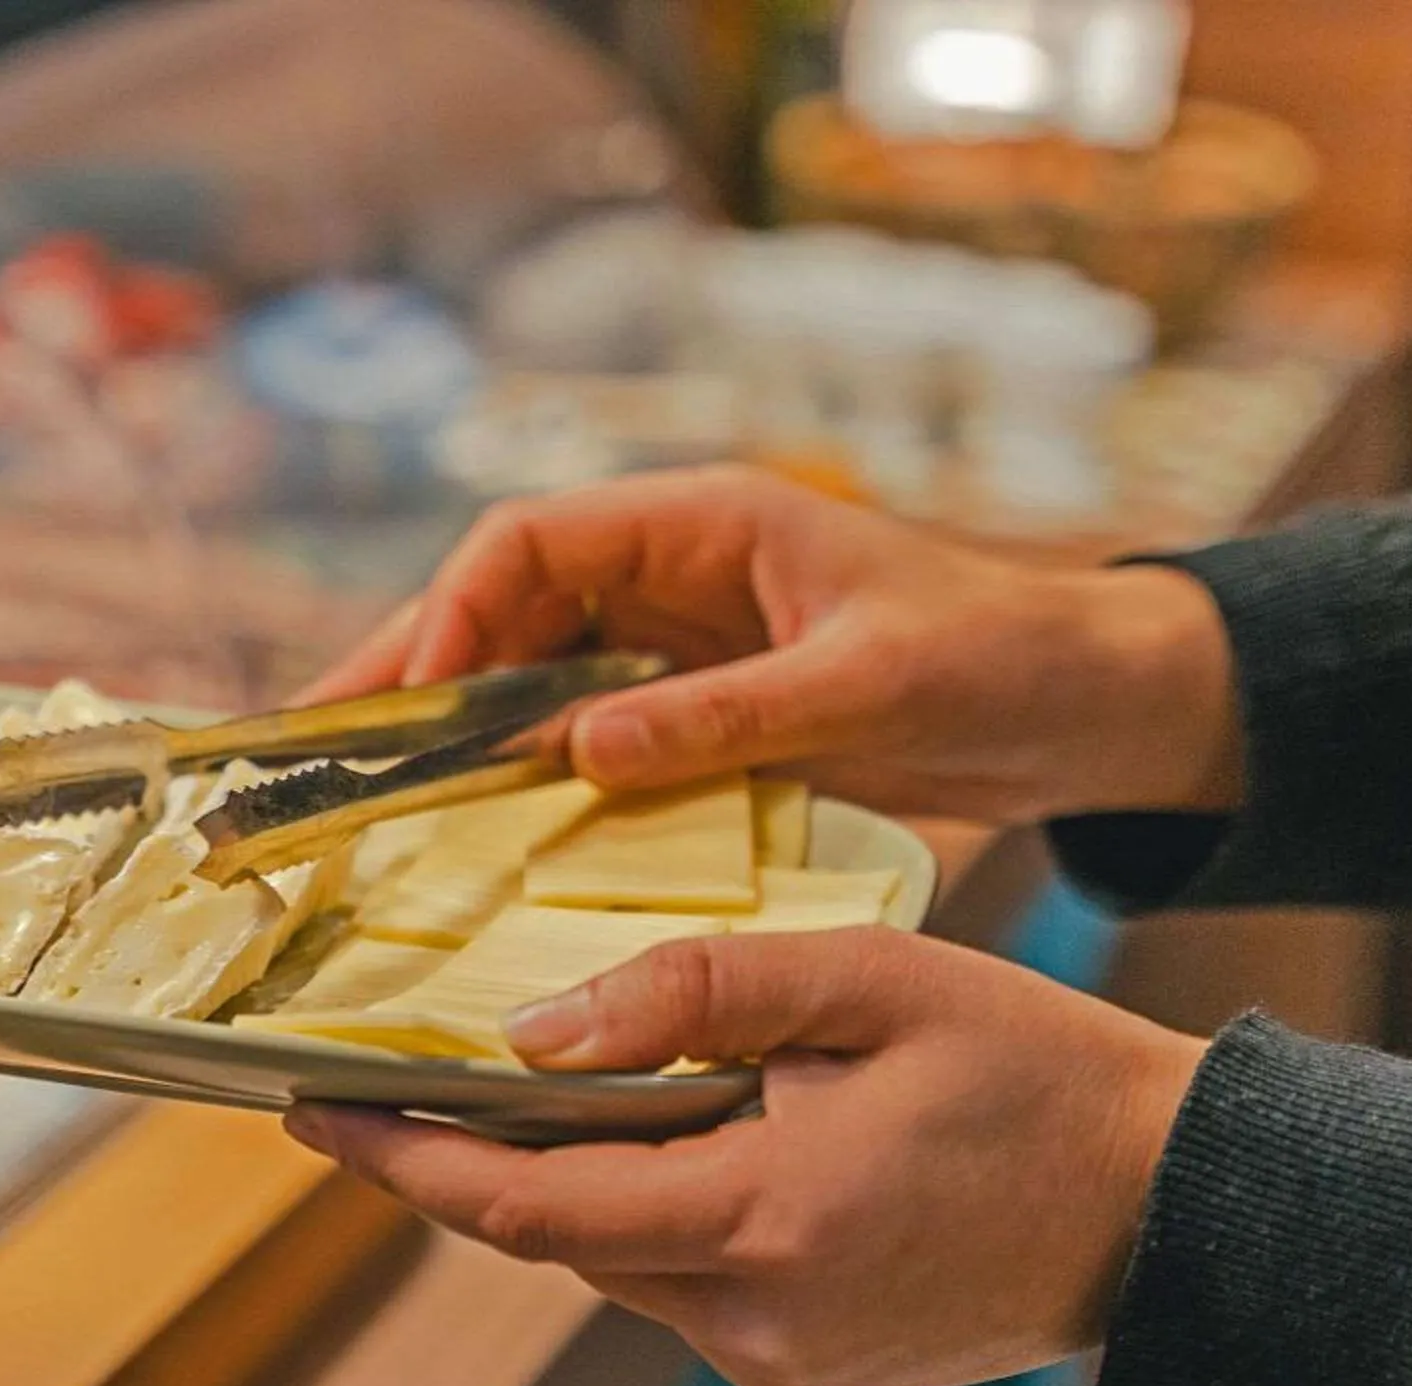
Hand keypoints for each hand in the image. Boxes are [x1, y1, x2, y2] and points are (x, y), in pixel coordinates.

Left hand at [283, 928, 1206, 1385]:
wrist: (1170, 1210)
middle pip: (552, 1236)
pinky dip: (644, 1208)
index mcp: (764, 1222)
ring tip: (523, 1082)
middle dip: (463, 1159)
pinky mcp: (797, 1371)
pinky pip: (675, 1281)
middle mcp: (750, 1320)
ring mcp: (774, 1363)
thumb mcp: (870, 979)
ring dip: (565, 1179)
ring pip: (610, 1258)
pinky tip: (666, 1133)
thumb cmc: (1034, 1072)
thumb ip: (695, 994)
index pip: (522, 1208)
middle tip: (379, 1072)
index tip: (306, 1108)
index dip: (400, 1161)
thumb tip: (530, 1038)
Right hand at [303, 466, 1242, 824]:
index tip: (413, 705)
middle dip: (408, 673)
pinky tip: (474, 837)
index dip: (452, 614)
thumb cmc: (1003, 661)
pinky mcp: (697, 708)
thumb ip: (726, 714)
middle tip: (317, 756)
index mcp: (707, 522)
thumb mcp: (869, 688)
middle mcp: (674, 571)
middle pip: (499, 606)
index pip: (529, 541)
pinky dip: (521, 775)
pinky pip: (579, 732)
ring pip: (524, 672)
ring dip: (449, 730)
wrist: (1094, 705)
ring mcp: (679, 641)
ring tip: (364, 803)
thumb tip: (579, 746)